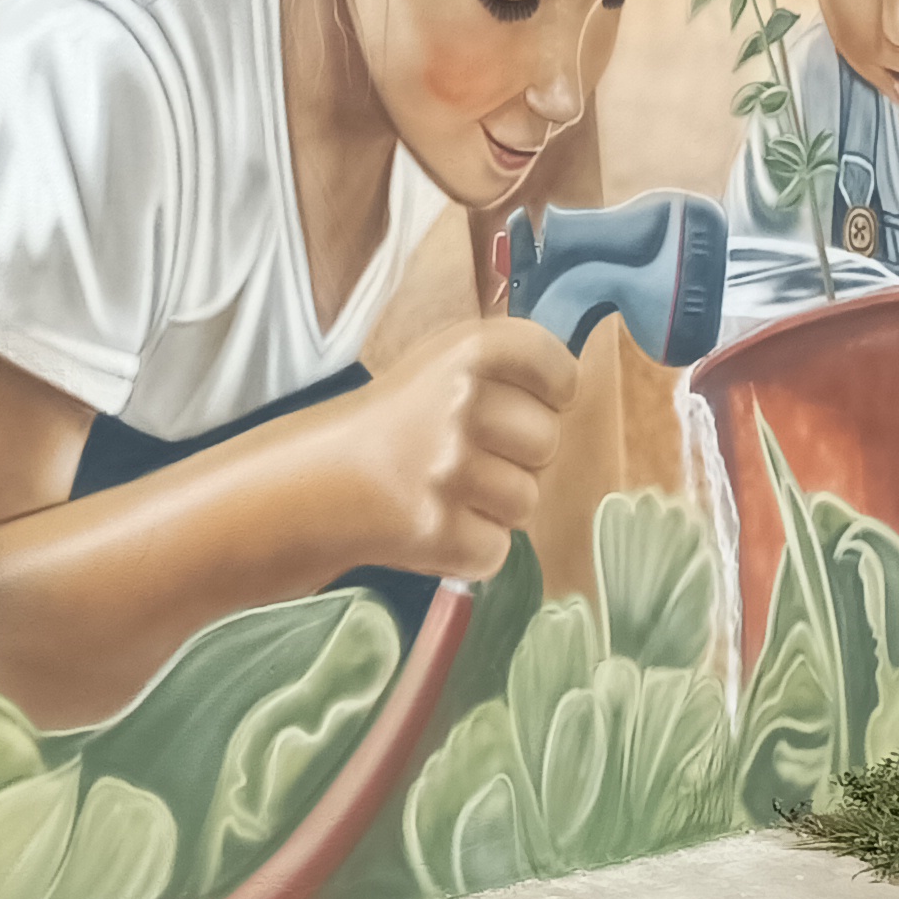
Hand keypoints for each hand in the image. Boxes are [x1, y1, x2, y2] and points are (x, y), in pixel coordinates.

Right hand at [344, 318, 580, 583]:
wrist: (320, 479)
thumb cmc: (397, 421)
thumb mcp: (444, 366)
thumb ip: (509, 368)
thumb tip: (578, 387)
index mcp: (469, 350)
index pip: (558, 368)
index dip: (551, 392)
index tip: (519, 401)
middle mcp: (461, 404)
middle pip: (548, 442)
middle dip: (518, 456)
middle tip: (467, 454)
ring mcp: (449, 471)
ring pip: (526, 501)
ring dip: (494, 505)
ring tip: (447, 491)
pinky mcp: (439, 531)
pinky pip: (497, 549)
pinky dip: (471, 547)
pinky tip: (435, 523)